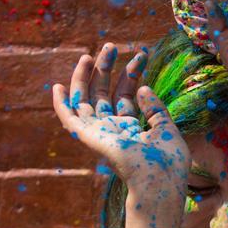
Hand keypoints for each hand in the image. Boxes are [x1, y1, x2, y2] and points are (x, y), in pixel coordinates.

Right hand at [52, 43, 188, 210]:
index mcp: (132, 130)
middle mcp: (114, 131)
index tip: (142, 55)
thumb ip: (155, 110)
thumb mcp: (167, 130)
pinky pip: (69, 120)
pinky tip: (58, 86)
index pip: (127, 96)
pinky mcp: (89, 138)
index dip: (132, 74)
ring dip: (86, 77)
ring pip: (87, 100)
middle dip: (108, 69)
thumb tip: (143, 88)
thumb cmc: (169, 164)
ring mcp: (101, 134)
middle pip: (105, 94)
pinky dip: (62, 104)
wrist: (160, 181)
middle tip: (112, 45)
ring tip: (90, 53)